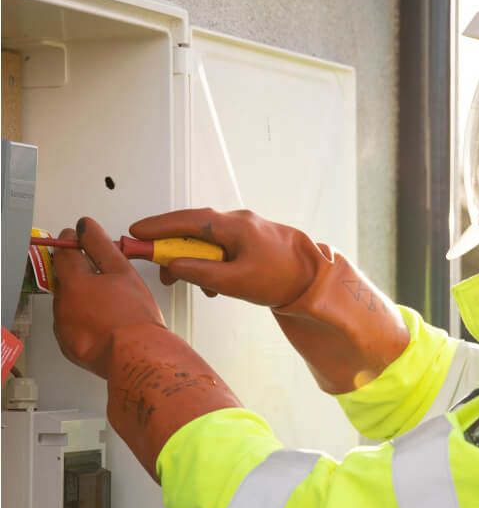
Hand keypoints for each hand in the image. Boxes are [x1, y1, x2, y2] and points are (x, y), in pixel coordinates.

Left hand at [53, 218, 167, 378]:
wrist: (137, 357)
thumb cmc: (134, 318)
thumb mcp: (123, 272)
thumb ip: (101, 246)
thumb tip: (86, 227)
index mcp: (74, 282)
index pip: (64, 252)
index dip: (73, 242)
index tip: (80, 239)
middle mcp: (62, 304)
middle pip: (66, 279)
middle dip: (81, 273)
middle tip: (105, 275)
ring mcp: (63, 327)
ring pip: (69, 303)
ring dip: (83, 299)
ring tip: (110, 304)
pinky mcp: (68, 346)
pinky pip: (72, 325)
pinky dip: (84, 321)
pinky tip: (106, 323)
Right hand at [130, 208, 318, 307]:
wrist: (314, 280)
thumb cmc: (282, 277)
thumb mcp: (236, 281)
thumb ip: (201, 272)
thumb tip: (174, 266)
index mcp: (234, 226)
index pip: (186, 221)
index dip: (157, 227)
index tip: (135, 233)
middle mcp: (237, 222)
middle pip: (193, 230)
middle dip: (173, 249)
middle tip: (160, 268)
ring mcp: (244, 230)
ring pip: (207, 242)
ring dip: (196, 262)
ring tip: (199, 286)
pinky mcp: (250, 242)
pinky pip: (221, 249)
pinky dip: (212, 264)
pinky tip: (217, 284)